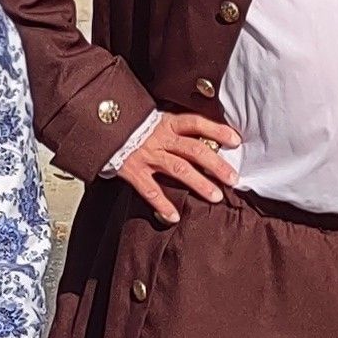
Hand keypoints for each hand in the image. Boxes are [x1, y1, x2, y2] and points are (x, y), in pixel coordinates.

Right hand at [116, 111, 240, 223]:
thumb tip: (207, 139)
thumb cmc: (133, 127)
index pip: (196, 123)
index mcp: (168, 123)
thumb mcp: (156, 120)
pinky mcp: (133, 170)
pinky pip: (150, 189)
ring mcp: (147, 154)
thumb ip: (177, 129)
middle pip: (194, 149)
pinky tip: (174, 216)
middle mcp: (160, 138)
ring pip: (178, 169)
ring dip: (199, 184)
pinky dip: (162, 204)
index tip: (236, 141)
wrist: (100, 128)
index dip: (217, 130)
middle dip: (216, 165)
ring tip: (216, 197)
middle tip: (233, 178)